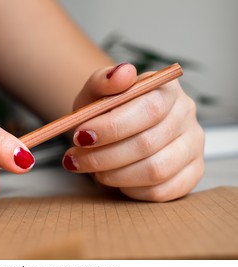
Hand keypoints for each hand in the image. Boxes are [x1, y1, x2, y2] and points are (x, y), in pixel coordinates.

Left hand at [63, 63, 204, 200]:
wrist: (118, 130)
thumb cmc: (106, 112)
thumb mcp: (95, 94)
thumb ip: (103, 81)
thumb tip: (122, 72)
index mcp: (166, 89)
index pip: (148, 108)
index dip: (111, 127)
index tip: (80, 136)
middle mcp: (185, 115)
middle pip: (148, 143)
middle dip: (103, 156)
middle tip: (74, 159)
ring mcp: (193, 146)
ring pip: (155, 170)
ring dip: (114, 175)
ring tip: (92, 170)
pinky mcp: (193, 172)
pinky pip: (162, 191)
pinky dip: (131, 190)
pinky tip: (116, 180)